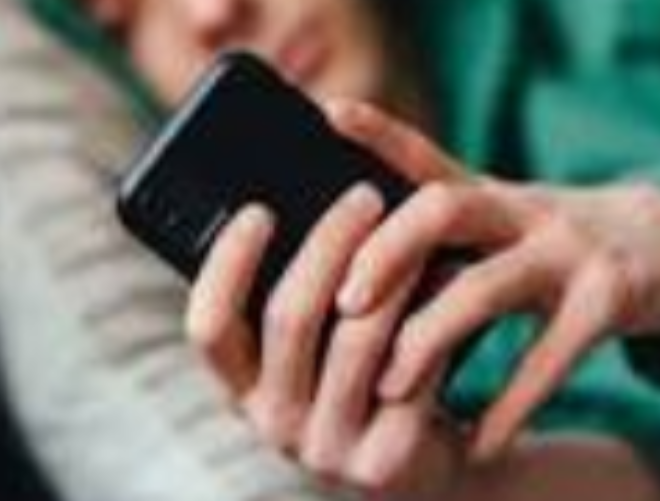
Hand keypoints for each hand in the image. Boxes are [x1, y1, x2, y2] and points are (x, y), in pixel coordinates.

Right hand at [186, 184, 468, 500]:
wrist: (422, 466)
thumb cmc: (361, 381)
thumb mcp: (315, 349)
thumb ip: (301, 293)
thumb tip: (301, 193)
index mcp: (241, 386)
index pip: (209, 326)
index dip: (227, 265)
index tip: (259, 209)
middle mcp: (272, 422)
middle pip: (289, 317)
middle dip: (328, 243)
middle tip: (364, 195)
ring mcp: (326, 448)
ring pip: (356, 337)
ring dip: (388, 270)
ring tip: (415, 223)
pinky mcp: (384, 461)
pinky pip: (410, 368)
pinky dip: (430, 312)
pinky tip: (450, 273)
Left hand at [325, 98, 659, 462]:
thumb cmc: (549, 242)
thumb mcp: (498, 220)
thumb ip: (436, 231)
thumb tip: (356, 262)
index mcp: (487, 192)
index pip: (424, 156)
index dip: (379, 131)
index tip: (330, 111)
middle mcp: (522, 208)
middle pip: (441, 208)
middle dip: (384, 254)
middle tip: (344, 305)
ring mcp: (567, 248)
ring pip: (484, 285)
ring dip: (428, 338)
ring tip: (389, 387)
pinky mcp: (608, 298)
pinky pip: (550, 354)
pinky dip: (511, 403)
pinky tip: (478, 441)